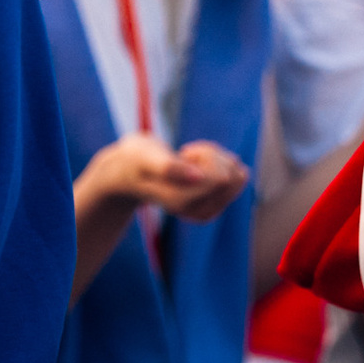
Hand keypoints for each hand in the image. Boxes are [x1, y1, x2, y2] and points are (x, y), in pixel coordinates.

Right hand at [89, 132, 250, 222]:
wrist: (128, 173)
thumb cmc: (137, 159)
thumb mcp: (147, 157)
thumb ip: (169, 167)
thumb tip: (199, 177)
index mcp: (181, 201)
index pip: (221, 178)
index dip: (208, 155)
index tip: (185, 151)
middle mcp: (194, 211)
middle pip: (231, 177)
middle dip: (215, 156)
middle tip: (188, 152)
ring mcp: (202, 211)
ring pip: (235, 180)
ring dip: (218, 160)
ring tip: (192, 157)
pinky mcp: (208, 207)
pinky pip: (233, 184)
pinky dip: (221, 167)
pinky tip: (201, 163)